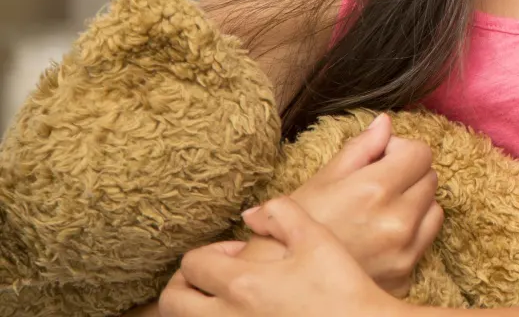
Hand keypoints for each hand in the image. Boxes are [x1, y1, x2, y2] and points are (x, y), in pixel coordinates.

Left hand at [158, 197, 399, 316]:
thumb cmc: (342, 289)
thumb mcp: (318, 239)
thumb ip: (282, 214)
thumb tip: (250, 215)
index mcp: (243, 284)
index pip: (193, 264)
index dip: (210, 252)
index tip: (235, 254)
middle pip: (172, 303)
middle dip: (184, 285)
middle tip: (212, 278)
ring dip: (195, 309)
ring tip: (224, 300)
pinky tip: (243, 316)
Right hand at [287, 113, 443, 296]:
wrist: (284, 285)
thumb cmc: (296, 228)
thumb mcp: (321, 180)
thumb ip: (360, 148)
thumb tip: (385, 123)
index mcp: (375, 191)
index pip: (420, 153)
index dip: (400, 150)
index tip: (381, 159)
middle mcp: (397, 221)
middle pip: (430, 179)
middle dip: (408, 175)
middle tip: (378, 184)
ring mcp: (404, 251)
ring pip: (434, 209)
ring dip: (416, 204)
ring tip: (382, 210)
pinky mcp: (406, 274)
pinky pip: (426, 241)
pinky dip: (413, 233)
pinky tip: (383, 235)